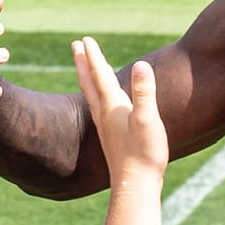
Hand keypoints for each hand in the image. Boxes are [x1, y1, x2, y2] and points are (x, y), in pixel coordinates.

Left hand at [73, 36, 166, 184]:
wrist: (135, 186)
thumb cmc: (144, 154)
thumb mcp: (148, 120)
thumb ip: (145, 92)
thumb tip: (141, 65)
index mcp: (112, 107)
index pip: (100, 75)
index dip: (94, 56)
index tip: (85, 38)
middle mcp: (105, 115)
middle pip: (90, 82)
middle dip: (84, 63)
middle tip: (76, 45)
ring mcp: (106, 126)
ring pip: (93, 95)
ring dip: (88, 77)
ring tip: (86, 67)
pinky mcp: (111, 137)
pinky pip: (99, 108)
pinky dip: (97, 96)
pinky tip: (102, 101)